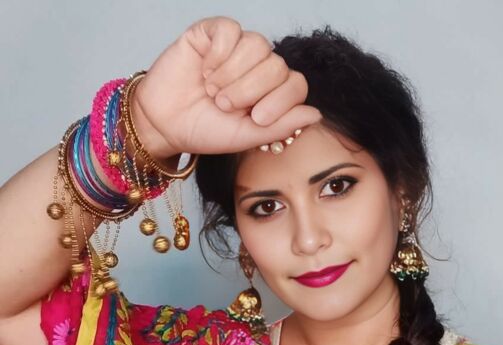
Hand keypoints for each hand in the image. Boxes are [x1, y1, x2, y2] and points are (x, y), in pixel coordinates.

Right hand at [131, 17, 321, 159]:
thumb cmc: (205, 130)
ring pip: (257, 44)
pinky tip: (205, 69)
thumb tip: (316, 114)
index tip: (255, 117)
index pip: (296, 84)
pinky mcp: (213, 32)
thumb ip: (281, 126)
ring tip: (213, 90)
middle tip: (224, 105)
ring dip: (233, 74)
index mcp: (271, 92)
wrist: (165, 123)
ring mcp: (237, 47)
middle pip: (277, 65)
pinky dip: (219, 54)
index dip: (280, 100)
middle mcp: (258, 66)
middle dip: (250, 90)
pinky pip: (231, 30)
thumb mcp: (246, 136)